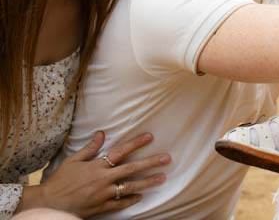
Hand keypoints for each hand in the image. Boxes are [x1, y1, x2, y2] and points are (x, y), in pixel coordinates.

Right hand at [22, 131, 168, 216]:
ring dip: (147, 182)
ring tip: (162, 178)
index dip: (136, 143)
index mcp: (96, 166)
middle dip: (150, 163)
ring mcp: (103, 194)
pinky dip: (130, 199)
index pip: (120, 151)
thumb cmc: (60, 181)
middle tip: (166, 159)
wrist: (48, 204)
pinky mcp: (101, 207)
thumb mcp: (73, 161)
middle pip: (131, 169)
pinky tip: (141, 196)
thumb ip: (90, 148)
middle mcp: (102, 179)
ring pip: (129, 187)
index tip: (150, 137)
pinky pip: (119, 204)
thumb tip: (102, 133)